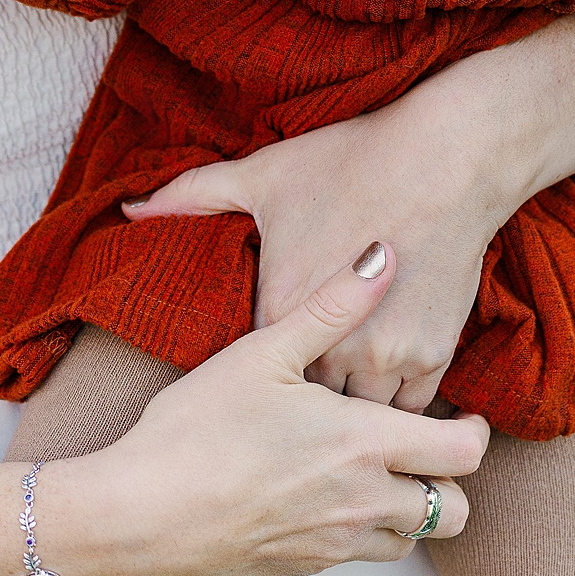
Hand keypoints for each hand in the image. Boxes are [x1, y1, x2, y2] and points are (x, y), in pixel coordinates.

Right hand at [0, 249, 487, 575]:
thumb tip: (382, 255)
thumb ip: (332, 305)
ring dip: (410, 507)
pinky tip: (327, 488)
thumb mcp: (263, 352)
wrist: (133, 522)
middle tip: (426, 440)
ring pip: (410, 538)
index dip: (473, 430)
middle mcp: (360, 503)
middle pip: (454, 509)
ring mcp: (332, 544)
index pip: (462, 453)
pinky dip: (365, 528)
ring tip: (379, 464)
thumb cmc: (192, 435)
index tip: (459, 410)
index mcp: (362, 444)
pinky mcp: (302, 569)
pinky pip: (362, 557)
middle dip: (451, 477)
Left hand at [126, 113, 491, 412]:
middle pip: (305, 409)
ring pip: (360, 419)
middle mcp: (330, 347)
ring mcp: (384, 356)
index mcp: (279, 310)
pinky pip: (411, 409)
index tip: (257, 379)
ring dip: (352, 413)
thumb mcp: (264, 173)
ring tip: (342, 414)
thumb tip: (129, 209)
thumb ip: (192, 196)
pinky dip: (399, 406)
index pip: (254, 376)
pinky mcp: (431, 354)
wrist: (445, 157)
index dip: (258, 376)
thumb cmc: (352, 160)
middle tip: (296, 409)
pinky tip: (388, 397)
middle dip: (302, 408)